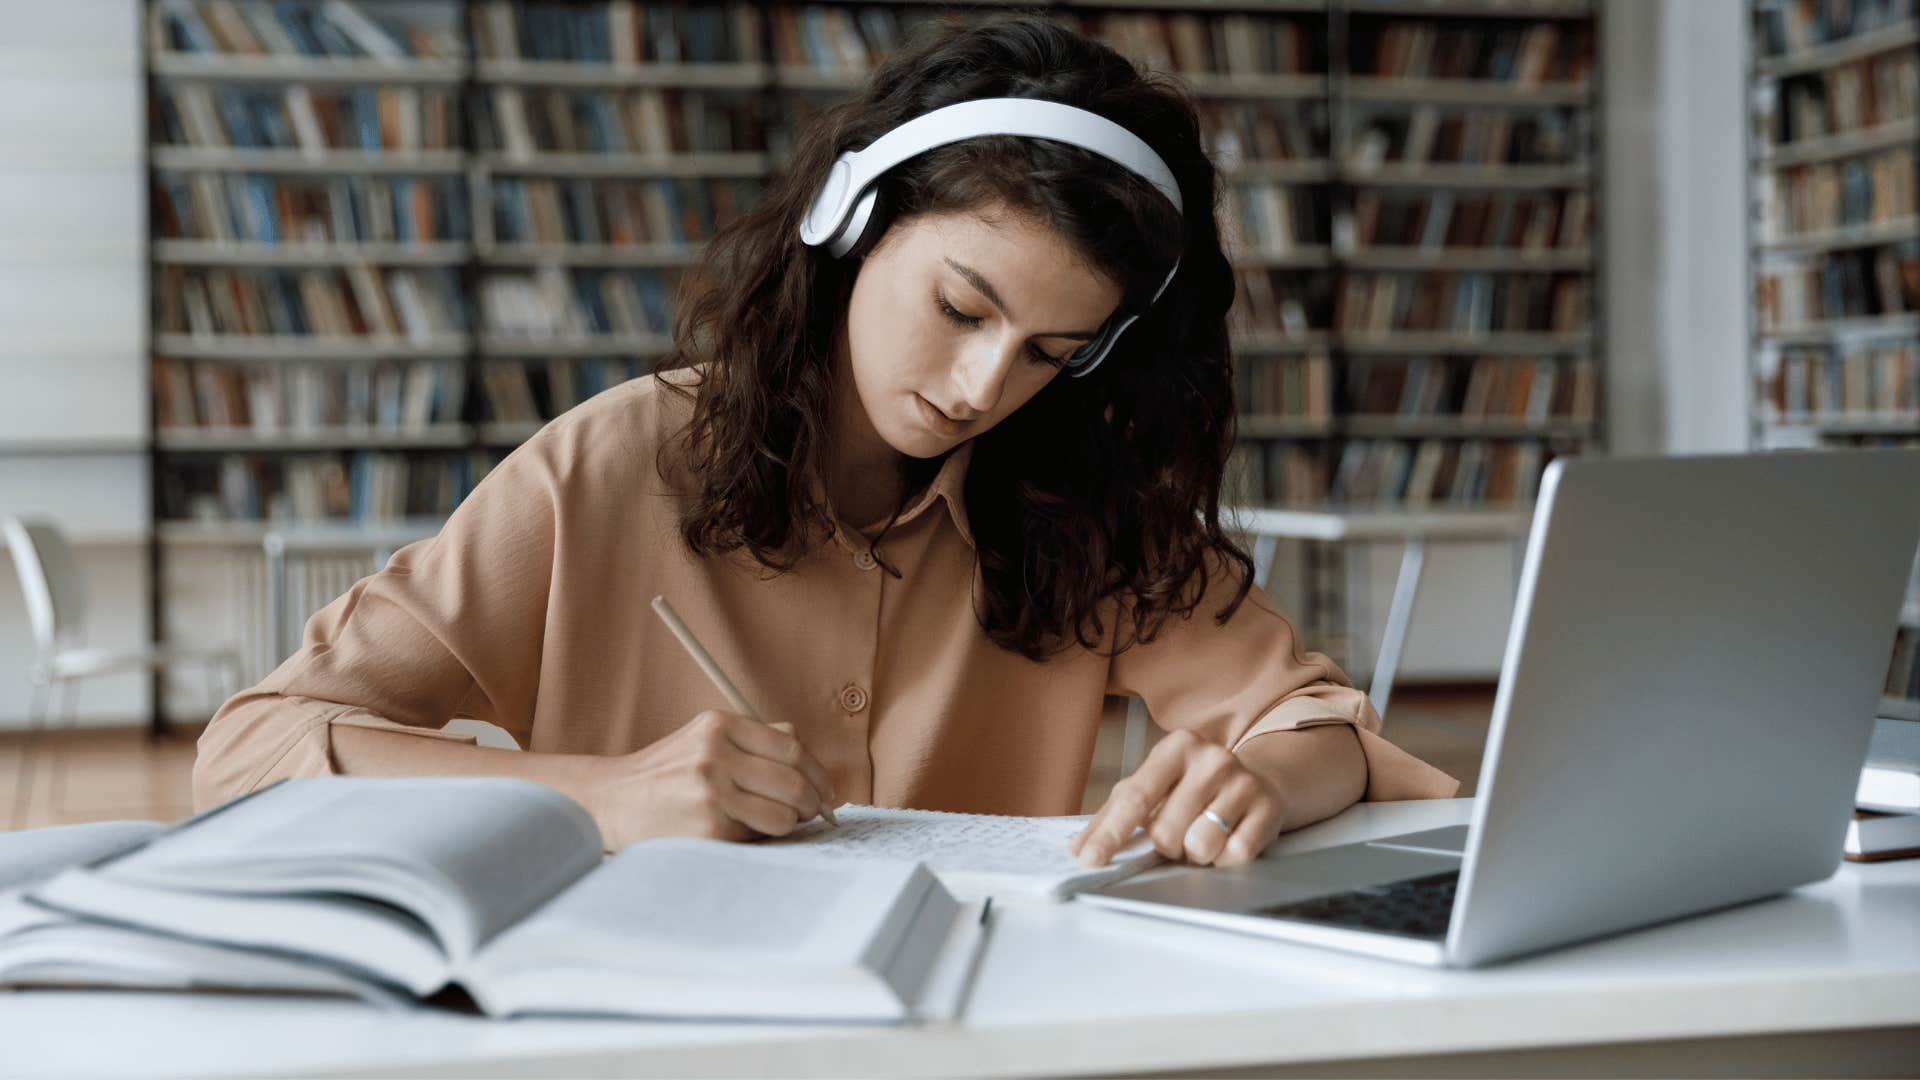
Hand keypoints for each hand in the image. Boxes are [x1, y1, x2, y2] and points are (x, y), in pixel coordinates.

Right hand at [583, 710, 837, 850]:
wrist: (612, 802)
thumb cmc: (667, 773)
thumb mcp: (704, 738)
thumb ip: (756, 738)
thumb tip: (807, 754)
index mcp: (719, 725)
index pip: (792, 748)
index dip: (818, 773)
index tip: (826, 790)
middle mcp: (715, 754)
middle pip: (793, 782)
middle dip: (813, 803)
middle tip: (816, 814)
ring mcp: (711, 793)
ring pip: (783, 815)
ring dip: (792, 825)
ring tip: (782, 825)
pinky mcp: (707, 829)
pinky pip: (757, 838)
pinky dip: (760, 839)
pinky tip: (746, 834)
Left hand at [1069, 729, 1285, 868]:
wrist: (1258, 780)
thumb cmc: (1191, 787)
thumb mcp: (1153, 787)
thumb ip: (1113, 815)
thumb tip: (1079, 849)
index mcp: (1176, 746)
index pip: (1135, 796)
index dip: (1110, 833)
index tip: (1090, 860)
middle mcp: (1211, 758)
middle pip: (1166, 831)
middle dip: (1167, 845)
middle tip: (1180, 831)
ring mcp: (1243, 782)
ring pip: (1200, 846)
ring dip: (1196, 853)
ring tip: (1205, 834)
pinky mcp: (1269, 808)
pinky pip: (1234, 856)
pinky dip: (1225, 858)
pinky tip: (1230, 837)